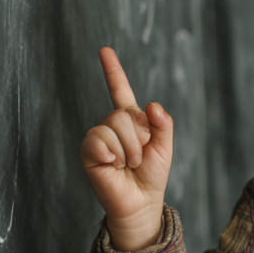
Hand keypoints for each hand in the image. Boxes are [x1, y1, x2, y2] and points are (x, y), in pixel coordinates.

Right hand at [80, 47, 172, 250]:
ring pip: (113, 126)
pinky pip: (100, 141)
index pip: (120, 90)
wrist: (141, 202)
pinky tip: (113, 166)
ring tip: (127, 164)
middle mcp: (112, 125)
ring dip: (128, 150)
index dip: (112, 70)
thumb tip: (152, 104)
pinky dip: (113, 155)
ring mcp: (98, 137)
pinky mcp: (88, 152)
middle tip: (138, 157)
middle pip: (124, 113)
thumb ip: (163, 124)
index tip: (104, 50)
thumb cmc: (152, 175)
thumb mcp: (165, 147)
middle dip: (139, 138)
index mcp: (131, 119)